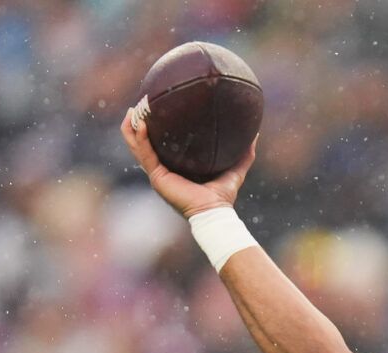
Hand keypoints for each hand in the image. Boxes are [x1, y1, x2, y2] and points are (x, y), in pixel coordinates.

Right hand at [120, 106, 256, 218]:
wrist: (214, 213)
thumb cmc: (223, 197)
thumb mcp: (235, 169)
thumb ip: (245, 153)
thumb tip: (256, 134)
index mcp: (175, 168)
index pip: (160, 146)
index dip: (155, 129)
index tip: (155, 109)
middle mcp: (163, 170)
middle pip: (143, 144)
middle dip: (137, 124)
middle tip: (138, 105)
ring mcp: (158, 174)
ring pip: (137, 147)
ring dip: (131, 129)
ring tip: (131, 111)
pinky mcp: (157, 177)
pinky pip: (145, 154)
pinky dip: (140, 138)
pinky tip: (141, 124)